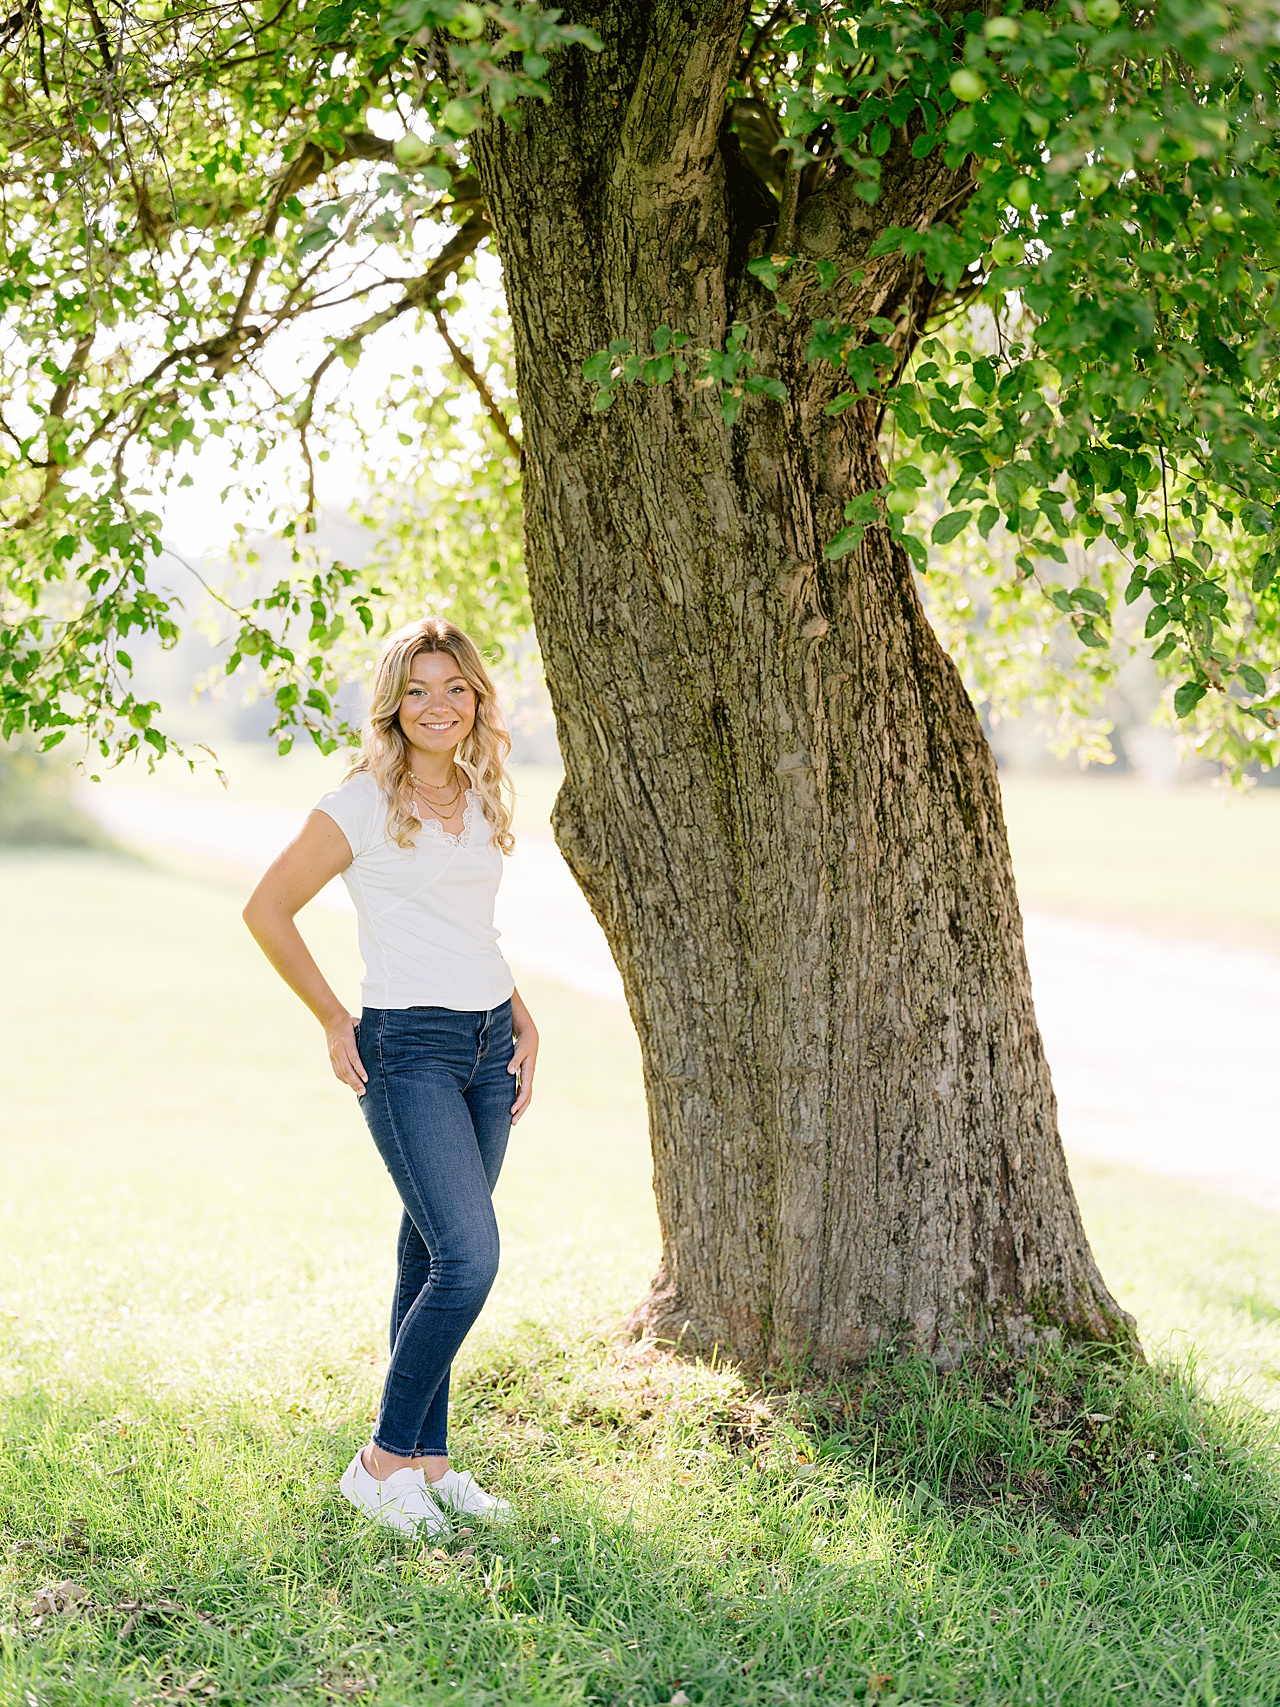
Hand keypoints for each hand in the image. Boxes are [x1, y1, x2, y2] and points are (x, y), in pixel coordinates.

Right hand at [326, 1013, 366, 1096]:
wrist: (331, 1019)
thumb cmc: (350, 1021)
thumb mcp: (358, 1023)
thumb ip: (367, 1032)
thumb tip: (381, 1039)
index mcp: (346, 1040)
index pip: (353, 1058)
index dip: (360, 1070)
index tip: (366, 1079)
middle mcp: (338, 1049)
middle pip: (346, 1069)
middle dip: (355, 1082)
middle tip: (364, 1092)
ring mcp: (333, 1054)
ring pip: (340, 1072)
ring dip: (350, 1083)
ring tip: (359, 1092)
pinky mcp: (331, 1057)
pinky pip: (336, 1071)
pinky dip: (343, 1079)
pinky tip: (350, 1085)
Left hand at [508, 997, 537, 1124]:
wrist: (530, 1036)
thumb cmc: (523, 1042)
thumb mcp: (519, 1050)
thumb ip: (514, 1060)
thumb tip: (510, 1072)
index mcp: (528, 1073)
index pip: (525, 1092)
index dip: (518, 1103)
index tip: (511, 1111)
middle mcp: (529, 1077)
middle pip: (526, 1098)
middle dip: (520, 1111)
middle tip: (512, 1123)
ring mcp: (527, 1078)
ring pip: (525, 1097)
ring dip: (520, 1108)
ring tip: (513, 1119)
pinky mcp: (524, 1076)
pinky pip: (522, 1092)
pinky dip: (518, 1100)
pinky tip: (512, 1106)